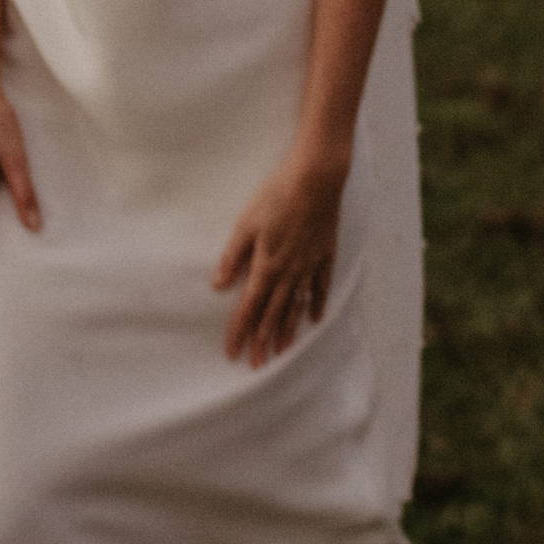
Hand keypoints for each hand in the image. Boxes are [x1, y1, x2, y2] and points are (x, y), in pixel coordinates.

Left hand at [212, 150, 346, 368]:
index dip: (240, 331)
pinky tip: (314, 319)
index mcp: (266, 266)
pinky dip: (316, 304)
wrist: (316, 179)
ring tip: (282, 351)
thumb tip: (218, 285)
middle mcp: (289, 273)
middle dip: (263, 341)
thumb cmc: (276, 197)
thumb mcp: (246, 224)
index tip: (233, 353)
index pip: (249, 307)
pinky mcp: (325, 254)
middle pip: (273, 314)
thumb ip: (233, 256)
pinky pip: (321, 287)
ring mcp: (309, 265)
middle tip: (257, 364)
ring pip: (297, 306)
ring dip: (287, 330)